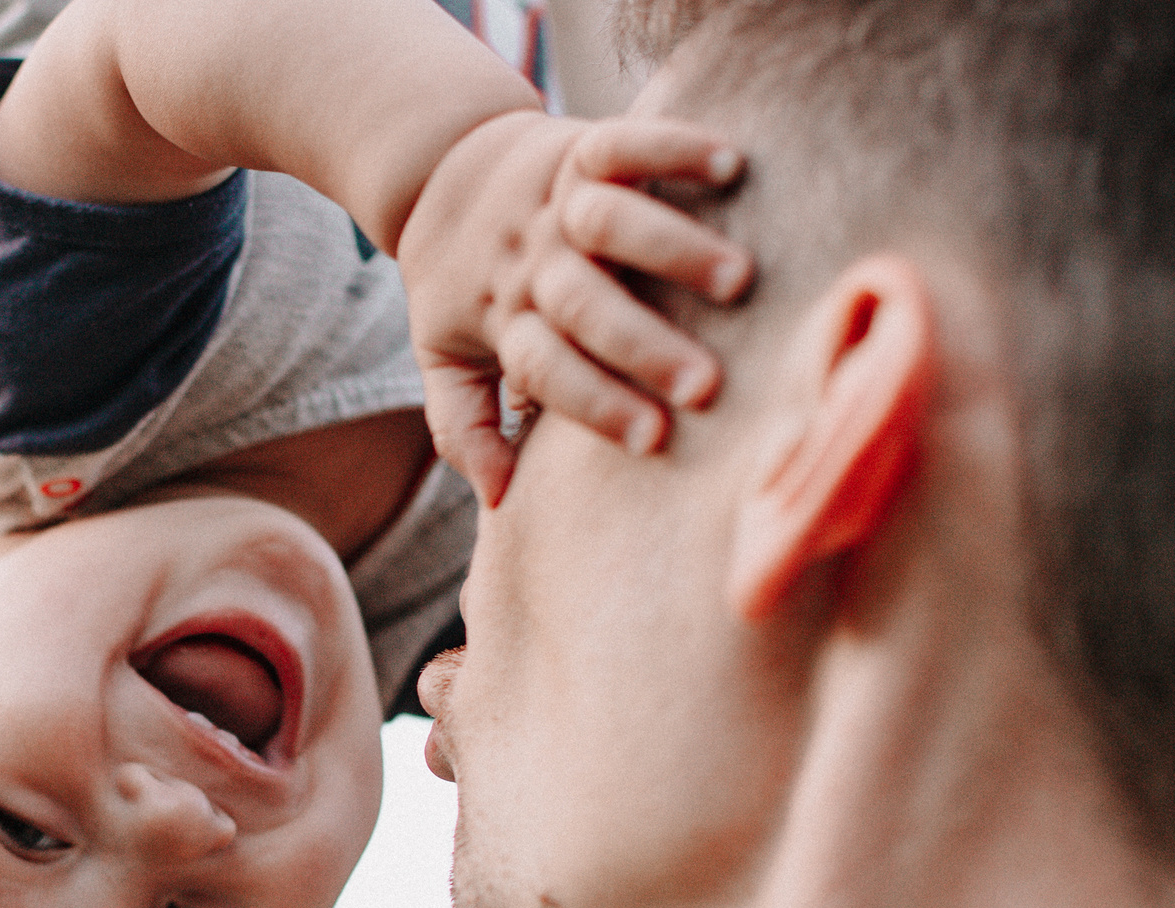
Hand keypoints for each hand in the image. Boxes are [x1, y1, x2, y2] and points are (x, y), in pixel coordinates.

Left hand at [399, 111, 751, 504]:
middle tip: (706, 384)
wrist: (436, 175)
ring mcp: (556, 202)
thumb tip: (497, 498)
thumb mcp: (441, 359)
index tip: (656, 441)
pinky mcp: (578, 149)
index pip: (547, 368)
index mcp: (504, 320)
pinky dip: (673, 147)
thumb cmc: (458, 286)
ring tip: (738, 280)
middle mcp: (531, 262)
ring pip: (607, 221)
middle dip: (643, 346)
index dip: (596, 404)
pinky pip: (623, 143)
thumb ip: (462, 426)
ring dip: (672, 248)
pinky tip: (730, 165)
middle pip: (582, 305)